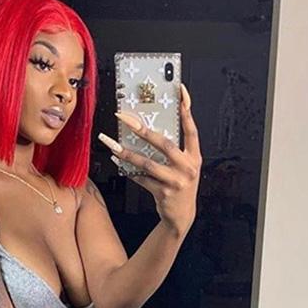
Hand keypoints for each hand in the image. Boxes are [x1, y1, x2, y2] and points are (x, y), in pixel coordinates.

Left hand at [100, 83, 201, 235]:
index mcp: (195, 157)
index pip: (191, 129)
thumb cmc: (181, 186)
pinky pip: (142, 179)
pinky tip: (118, 161)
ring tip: (112, 145)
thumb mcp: (184, 166)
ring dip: (128, 153)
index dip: (187, 109)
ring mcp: (176, 181)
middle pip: (164, 144)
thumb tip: (150, 130)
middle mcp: (188, 167)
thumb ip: (174, 150)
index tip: (179, 91)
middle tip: (125, 118)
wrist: (181, 216)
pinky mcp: (164, 193)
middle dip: (143, 130)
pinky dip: (129, 171)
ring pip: (148, 163)